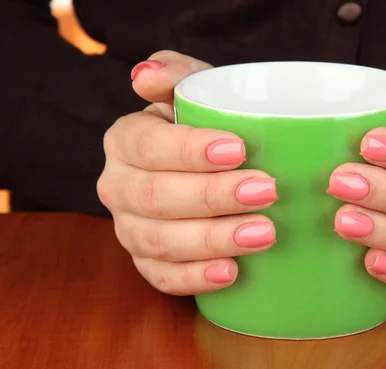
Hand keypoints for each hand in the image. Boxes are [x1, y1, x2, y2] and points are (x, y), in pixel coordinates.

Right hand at [97, 51, 277, 294]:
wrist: (206, 167)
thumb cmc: (206, 125)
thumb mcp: (195, 90)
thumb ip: (174, 73)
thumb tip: (145, 76)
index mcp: (125, 141)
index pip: (148, 146)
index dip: (190, 150)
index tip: (240, 150)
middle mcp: (119, 187)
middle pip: (155, 198)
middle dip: (213, 196)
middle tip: (267, 191)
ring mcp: (130, 229)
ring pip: (160, 242)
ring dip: (213, 239)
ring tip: (264, 233)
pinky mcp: (148, 263)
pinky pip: (163, 278)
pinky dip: (196, 278)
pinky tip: (232, 273)